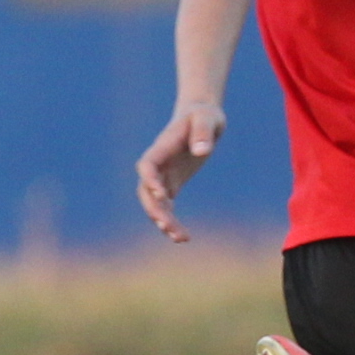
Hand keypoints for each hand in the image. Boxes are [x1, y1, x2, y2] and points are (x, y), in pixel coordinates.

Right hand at [133, 101, 220, 241]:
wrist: (201, 119)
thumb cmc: (204, 116)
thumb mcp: (207, 119)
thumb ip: (203, 133)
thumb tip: (202, 151)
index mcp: (163, 147)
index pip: (147, 165)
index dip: (150, 179)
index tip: (162, 194)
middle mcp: (158, 164)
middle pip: (146, 190)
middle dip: (154, 208)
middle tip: (166, 226)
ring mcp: (163, 175)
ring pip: (155, 203)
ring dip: (163, 220)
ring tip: (180, 238)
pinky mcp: (172, 184)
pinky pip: (166, 206)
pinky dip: (171, 221)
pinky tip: (183, 237)